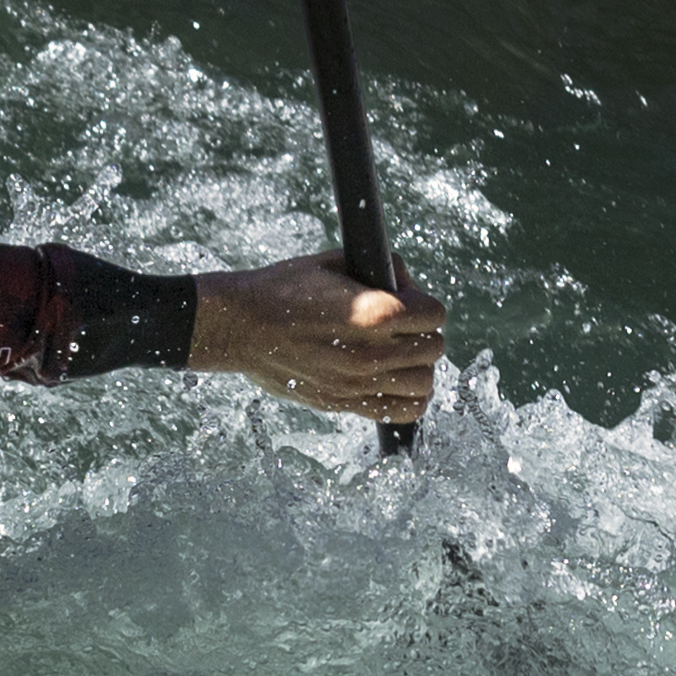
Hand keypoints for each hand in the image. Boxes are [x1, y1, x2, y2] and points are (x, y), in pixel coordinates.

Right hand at [191, 252, 443, 421]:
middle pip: (434, 349)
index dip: (424, 305)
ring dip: (419, 368)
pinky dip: (410, 400)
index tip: (408, 302)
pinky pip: (400, 412)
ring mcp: (358, 383)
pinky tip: (399, 385)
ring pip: (423, 383)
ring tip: (402, 357)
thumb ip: (380, 269)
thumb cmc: (282, 290)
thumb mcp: (333, 263)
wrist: (239, 326)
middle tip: (403, 328)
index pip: (435, 314)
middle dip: (424, 334)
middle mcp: (372, 353)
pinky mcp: (343, 403)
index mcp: (374, 313)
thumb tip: (407, 284)